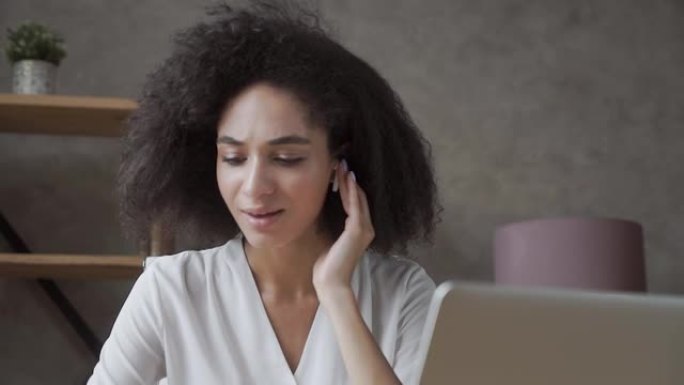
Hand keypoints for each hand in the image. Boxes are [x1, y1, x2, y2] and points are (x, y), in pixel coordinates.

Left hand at [313, 159, 374, 296]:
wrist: (330, 282)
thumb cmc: (327, 265)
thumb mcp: (329, 238)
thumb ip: (332, 225)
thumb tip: (322, 210)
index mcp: (359, 230)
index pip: (355, 202)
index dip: (347, 185)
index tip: (338, 170)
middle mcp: (366, 228)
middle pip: (358, 196)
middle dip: (349, 179)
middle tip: (341, 161)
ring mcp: (364, 229)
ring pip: (358, 198)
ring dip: (350, 180)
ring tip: (342, 165)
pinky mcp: (358, 230)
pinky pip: (356, 205)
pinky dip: (352, 191)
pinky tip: (347, 178)